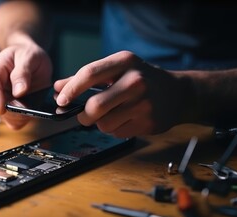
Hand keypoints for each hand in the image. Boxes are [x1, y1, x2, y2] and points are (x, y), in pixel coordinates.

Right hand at [0, 37, 51, 129]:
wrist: (32, 60)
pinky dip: (23, 120)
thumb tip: (19, 91)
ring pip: (5, 117)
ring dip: (19, 116)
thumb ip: (23, 72)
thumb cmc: (27, 55)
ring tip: (33, 107)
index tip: (2, 108)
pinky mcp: (10, 110)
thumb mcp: (29, 57)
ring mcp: (1, 100)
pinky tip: (31, 112)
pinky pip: (14, 122)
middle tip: (30, 107)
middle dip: (12, 110)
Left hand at [54, 51, 194, 137]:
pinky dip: (115, 129)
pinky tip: (126, 119)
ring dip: (101, 124)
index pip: (89, 74)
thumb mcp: (117, 70)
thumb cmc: (141, 79)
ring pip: (104, 124)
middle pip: (95, 106)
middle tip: (84, 115)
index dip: (71, 90)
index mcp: (124, 62)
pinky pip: (117, 133)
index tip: (61, 101)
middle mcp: (135, 81)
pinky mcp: (149, 122)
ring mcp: (144, 103)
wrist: (178, 93)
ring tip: (112, 115)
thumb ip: (86, 78)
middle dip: (83, 115)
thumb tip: (58, 88)